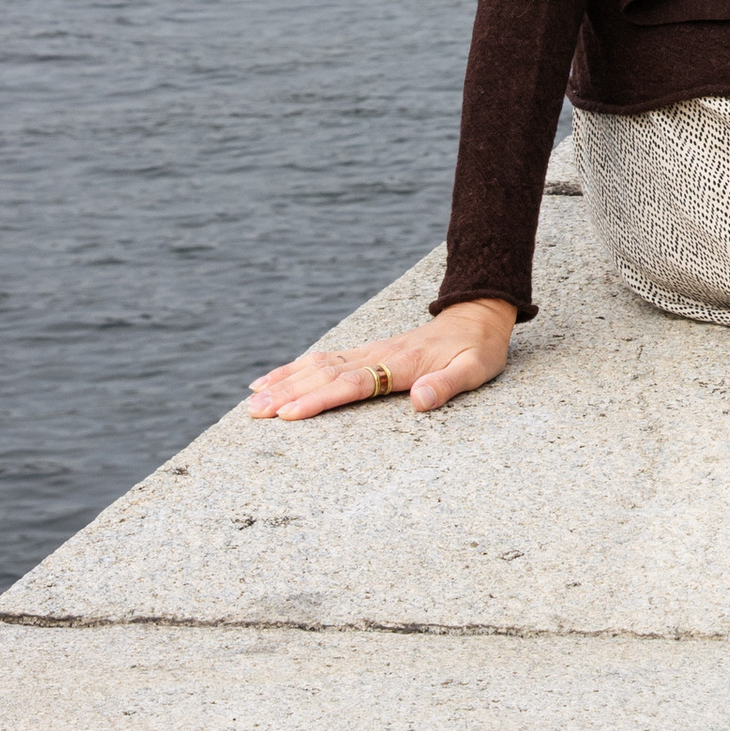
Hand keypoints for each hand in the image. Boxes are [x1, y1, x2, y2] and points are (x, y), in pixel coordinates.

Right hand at [246, 298, 517, 421]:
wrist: (478, 316)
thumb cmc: (478, 350)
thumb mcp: (475, 370)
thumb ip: (448, 385)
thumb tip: (420, 402)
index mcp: (401, 364)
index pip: (352, 385)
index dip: (319, 400)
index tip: (288, 414)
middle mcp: (378, 355)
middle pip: (325, 375)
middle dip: (286, 393)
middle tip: (253, 413)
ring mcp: (369, 352)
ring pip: (318, 366)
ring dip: (284, 382)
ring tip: (251, 400)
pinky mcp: (366, 353)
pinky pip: (324, 360)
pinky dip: (295, 369)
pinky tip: (272, 380)